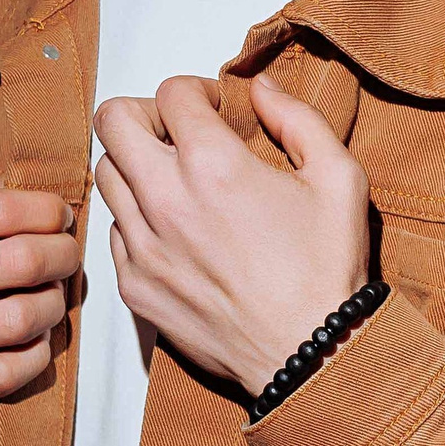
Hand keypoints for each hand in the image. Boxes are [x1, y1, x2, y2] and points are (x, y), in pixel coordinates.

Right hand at [0, 179, 79, 411]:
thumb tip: (42, 197)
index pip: (2, 208)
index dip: (49, 212)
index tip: (60, 220)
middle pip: (24, 261)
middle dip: (64, 257)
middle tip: (66, 260)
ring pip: (22, 318)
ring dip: (52, 308)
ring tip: (47, 302)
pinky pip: (10, 371)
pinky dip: (36, 355)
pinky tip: (31, 342)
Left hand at [92, 73, 369, 397]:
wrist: (310, 358)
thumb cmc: (328, 270)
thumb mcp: (339, 177)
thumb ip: (298, 118)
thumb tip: (261, 88)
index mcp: (214, 166)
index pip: (170, 92)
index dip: (197, 91)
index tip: (217, 112)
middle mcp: (165, 201)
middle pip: (112, 121)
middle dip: (144, 114)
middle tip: (178, 134)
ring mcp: (143, 247)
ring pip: (105, 176)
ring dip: (135, 166)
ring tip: (176, 183)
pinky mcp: (134, 287)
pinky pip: (113, 233)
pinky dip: (136, 221)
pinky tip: (176, 233)